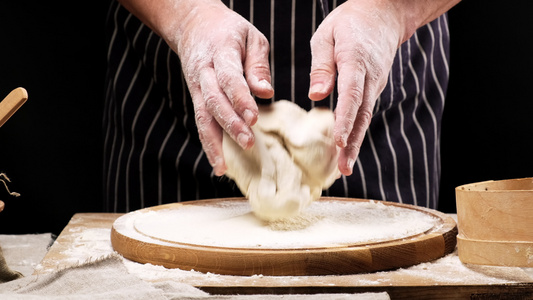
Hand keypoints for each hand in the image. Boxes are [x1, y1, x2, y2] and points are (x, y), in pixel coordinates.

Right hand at [169, 1, 273, 175]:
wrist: (193, 25)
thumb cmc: (229, 31)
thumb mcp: (251, 37)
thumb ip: (258, 65)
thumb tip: (266, 92)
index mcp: (221, 52)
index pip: (229, 79)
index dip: (240, 99)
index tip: (254, 118)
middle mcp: (204, 72)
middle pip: (214, 101)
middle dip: (230, 123)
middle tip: (248, 142)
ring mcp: (197, 86)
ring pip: (202, 116)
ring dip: (213, 142)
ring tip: (223, 167)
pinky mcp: (196, 97)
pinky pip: (200, 122)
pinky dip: (208, 144)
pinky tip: (218, 163)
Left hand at [308, 0, 404, 175]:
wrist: (384, 15)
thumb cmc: (349, 23)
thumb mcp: (327, 35)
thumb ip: (321, 66)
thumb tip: (315, 94)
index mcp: (356, 61)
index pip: (351, 95)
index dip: (345, 120)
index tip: (339, 142)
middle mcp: (370, 78)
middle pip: (361, 115)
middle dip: (352, 143)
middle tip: (343, 168)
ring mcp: (375, 84)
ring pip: (365, 117)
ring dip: (355, 143)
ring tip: (344, 167)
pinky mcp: (374, 88)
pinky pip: (365, 113)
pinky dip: (356, 132)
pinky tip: (347, 148)